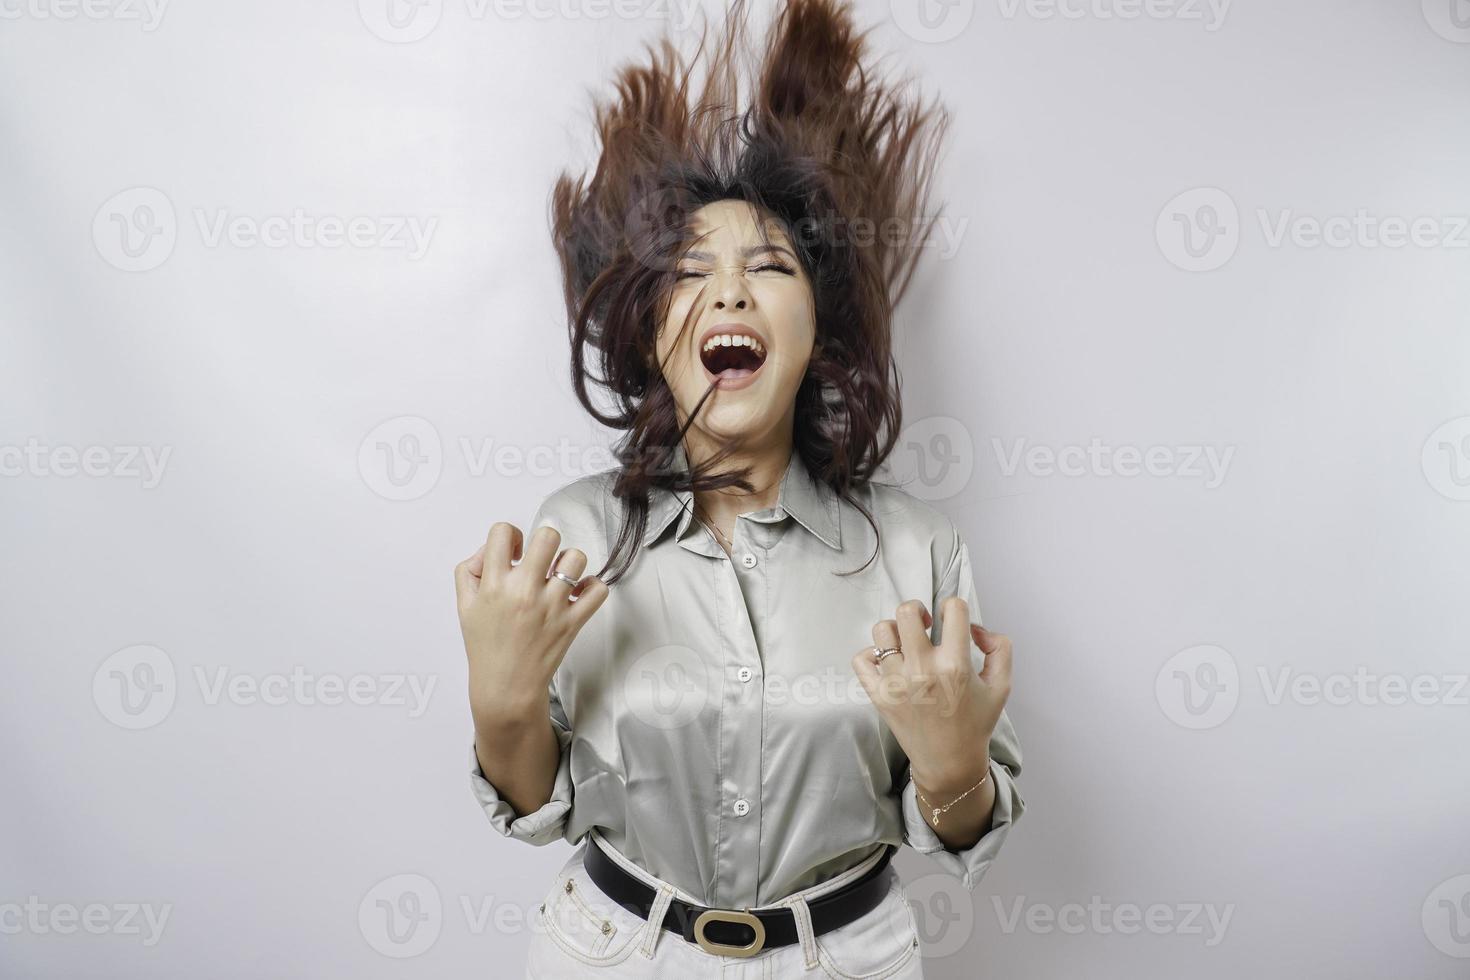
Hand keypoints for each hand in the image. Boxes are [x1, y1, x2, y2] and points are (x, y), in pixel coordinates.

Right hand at [455, 522, 608, 725]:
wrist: (505, 686)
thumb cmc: (486, 646)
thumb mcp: (464, 605)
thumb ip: (471, 569)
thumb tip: (493, 548)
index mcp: (493, 584)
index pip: (503, 532)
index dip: (510, 536)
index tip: (514, 553)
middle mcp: (524, 591)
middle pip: (547, 537)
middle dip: (545, 543)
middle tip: (542, 561)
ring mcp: (551, 606)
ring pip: (576, 558)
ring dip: (569, 563)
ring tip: (560, 578)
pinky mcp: (572, 622)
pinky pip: (598, 590)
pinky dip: (592, 587)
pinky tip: (578, 594)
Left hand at [851, 597, 1012, 794]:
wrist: (949, 762)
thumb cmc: (975, 722)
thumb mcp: (1002, 685)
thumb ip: (1000, 647)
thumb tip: (975, 627)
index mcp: (956, 665)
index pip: (953, 609)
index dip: (955, 609)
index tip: (953, 622)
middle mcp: (923, 671)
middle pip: (907, 612)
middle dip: (919, 609)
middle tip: (925, 624)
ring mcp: (896, 683)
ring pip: (882, 631)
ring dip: (896, 630)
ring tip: (907, 644)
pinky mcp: (878, 696)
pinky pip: (861, 659)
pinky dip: (872, 654)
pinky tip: (889, 662)